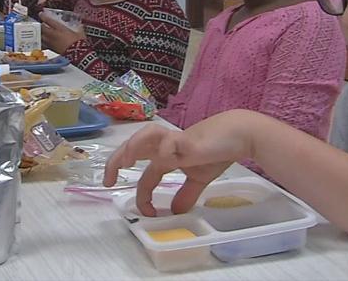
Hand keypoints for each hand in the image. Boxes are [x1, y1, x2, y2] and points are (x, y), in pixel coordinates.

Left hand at [40, 11, 85, 53]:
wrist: (78, 55)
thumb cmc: (79, 42)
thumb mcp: (79, 32)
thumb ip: (78, 27)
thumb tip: (79, 25)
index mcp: (59, 28)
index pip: (48, 20)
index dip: (43, 16)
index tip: (41, 14)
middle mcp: (53, 35)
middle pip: (42, 28)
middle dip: (41, 25)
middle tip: (42, 23)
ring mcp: (51, 42)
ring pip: (41, 36)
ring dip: (41, 33)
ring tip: (42, 32)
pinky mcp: (52, 49)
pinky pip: (44, 44)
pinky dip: (43, 42)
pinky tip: (45, 42)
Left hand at [104, 113, 256, 215]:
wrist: (239, 134)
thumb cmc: (217, 152)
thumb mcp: (199, 179)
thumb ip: (186, 194)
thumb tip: (177, 213)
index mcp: (167, 156)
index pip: (146, 174)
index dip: (143, 195)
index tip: (148, 213)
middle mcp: (166, 147)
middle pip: (133, 146)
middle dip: (116, 161)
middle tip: (107, 181)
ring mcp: (175, 141)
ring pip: (146, 135)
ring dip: (132, 147)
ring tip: (125, 163)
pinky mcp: (186, 139)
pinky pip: (168, 141)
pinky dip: (162, 150)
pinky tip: (164, 160)